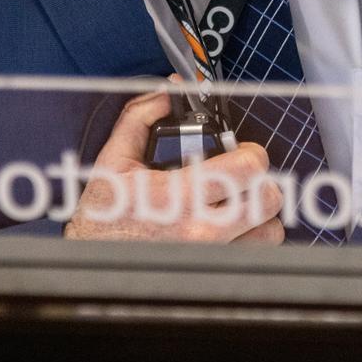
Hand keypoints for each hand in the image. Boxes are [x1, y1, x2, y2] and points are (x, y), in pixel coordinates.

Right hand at [64, 89, 284, 243]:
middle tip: (240, 177)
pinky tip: (231, 227)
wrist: (91, 262)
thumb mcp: (114, 158)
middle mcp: (202, 231)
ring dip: (260, 213)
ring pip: (271, 232)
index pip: (249, 169)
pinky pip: (256, 254)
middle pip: (269, 200)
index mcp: (179, 196)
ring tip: (236, 203)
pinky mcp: (214, 271)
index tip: (239, 152)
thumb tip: (170, 90)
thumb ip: (142, 116)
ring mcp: (212, 256)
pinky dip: (252, 238)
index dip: (251, 153)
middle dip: (261, 180)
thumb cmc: (102, 216)